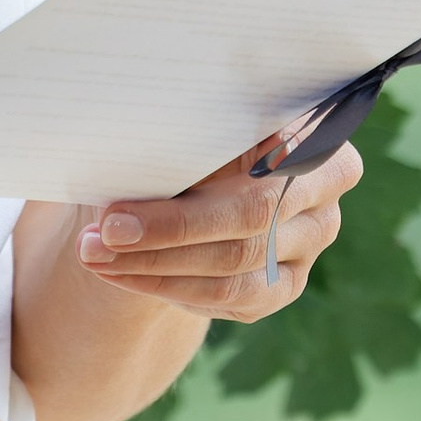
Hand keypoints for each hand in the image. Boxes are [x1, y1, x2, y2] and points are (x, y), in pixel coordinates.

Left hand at [75, 137, 361, 321]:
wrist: (195, 182)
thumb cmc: (189, 135)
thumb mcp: (188, 122)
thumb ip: (182, 130)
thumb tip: (130, 131)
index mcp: (315, 125)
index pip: (271, 148)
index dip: (224, 161)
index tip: (150, 182)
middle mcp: (327, 185)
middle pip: (250, 215)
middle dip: (168, 227)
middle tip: (104, 230)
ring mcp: (311, 241)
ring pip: (234, 265)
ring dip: (155, 265)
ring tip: (94, 255)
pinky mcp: (286, 285)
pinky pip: (229, 298)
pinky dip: (169, 288)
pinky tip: (125, 274)